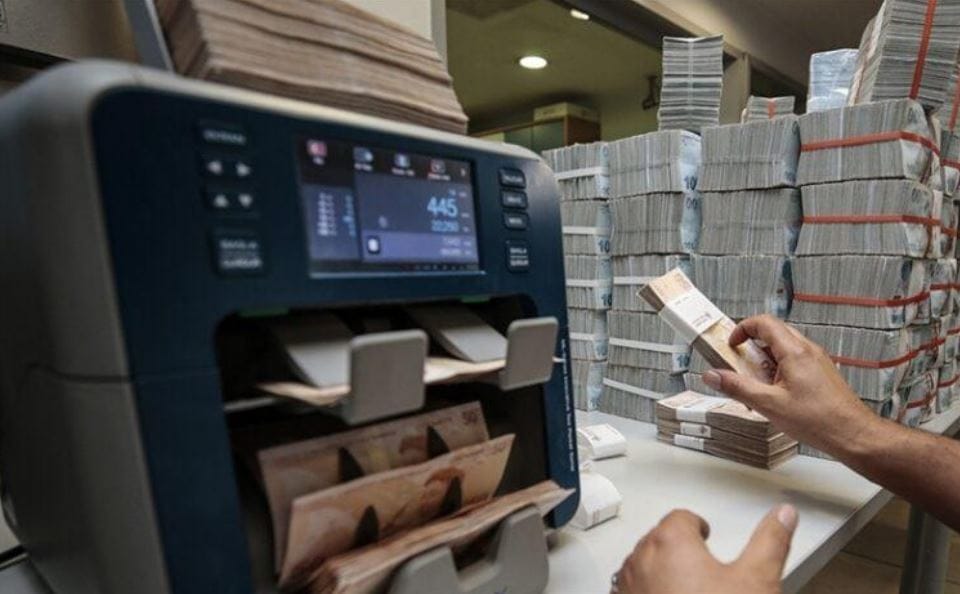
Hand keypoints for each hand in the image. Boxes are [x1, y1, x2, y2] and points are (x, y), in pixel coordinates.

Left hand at [615, 505, 797, 593]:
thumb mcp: (756, 580)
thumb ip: (770, 542)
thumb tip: (783, 515)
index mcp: (671, 542)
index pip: (681, 518)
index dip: (697, 526)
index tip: (705, 534)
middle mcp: (641, 560)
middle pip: (659, 539)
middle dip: (679, 548)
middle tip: (701, 565)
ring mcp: (628, 588)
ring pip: (641, 565)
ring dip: (659, 570)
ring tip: (687, 588)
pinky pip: (630, 591)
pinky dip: (646, 592)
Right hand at [702, 314, 877, 454]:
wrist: (853, 435)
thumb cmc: (820, 420)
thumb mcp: (768, 404)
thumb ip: (737, 387)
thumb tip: (713, 375)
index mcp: (795, 352)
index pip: (763, 322)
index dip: (742, 329)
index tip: (731, 345)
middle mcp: (808, 351)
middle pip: (773, 333)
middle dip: (751, 347)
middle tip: (739, 365)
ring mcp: (816, 361)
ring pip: (783, 349)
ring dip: (764, 361)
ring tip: (757, 385)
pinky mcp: (821, 373)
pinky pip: (794, 362)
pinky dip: (778, 371)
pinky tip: (775, 395)